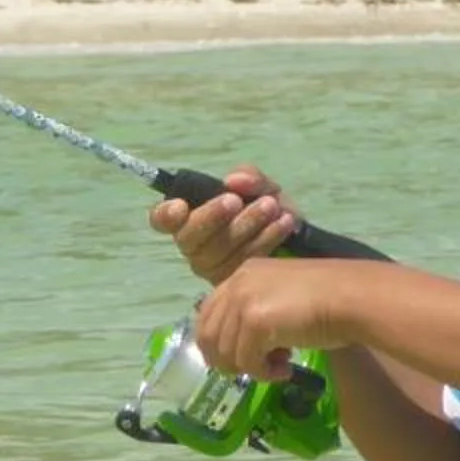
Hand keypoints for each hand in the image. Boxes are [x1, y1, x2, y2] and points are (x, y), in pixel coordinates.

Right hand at [148, 165, 299, 284]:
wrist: (297, 239)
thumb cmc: (267, 208)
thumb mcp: (261, 186)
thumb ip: (249, 177)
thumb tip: (232, 181)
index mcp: (190, 218)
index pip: (162, 220)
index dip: (165, 214)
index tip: (181, 205)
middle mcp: (195, 246)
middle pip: (189, 237)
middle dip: (211, 216)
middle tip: (235, 200)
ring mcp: (213, 268)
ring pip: (219, 251)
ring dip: (245, 225)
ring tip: (270, 206)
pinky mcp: (234, 283)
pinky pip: (245, 262)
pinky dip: (266, 239)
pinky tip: (283, 223)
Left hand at [191, 259, 354, 380]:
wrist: (353, 298)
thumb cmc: (329, 299)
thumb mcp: (282, 298)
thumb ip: (257, 311)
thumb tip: (238, 346)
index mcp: (242, 273)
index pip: (207, 313)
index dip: (219, 342)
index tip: (242, 357)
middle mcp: (237, 283)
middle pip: (208, 335)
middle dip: (228, 360)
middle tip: (257, 369)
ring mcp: (243, 301)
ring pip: (225, 352)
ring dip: (250, 369)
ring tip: (278, 368)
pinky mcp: (255, 322)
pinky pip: (246, 362)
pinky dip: (263, 374)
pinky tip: (285, 371)